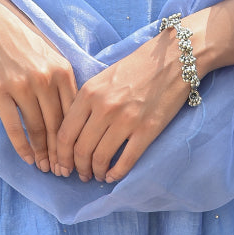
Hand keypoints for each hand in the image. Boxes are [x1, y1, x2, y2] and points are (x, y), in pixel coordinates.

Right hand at [0, 0, 77, 172]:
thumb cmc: (26, 41)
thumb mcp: (53, 55)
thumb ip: (65, 82)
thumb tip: (78, 115)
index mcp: (63, 71)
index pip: (74, 114)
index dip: (76, 140)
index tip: (77, 157)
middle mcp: (45, 80)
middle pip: (56, 126)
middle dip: (60, 153)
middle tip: (62, 172)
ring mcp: (22, 86)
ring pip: (36, 129)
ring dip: (41, 153)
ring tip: (45, 168)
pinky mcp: (0, 92)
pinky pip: (13, 126)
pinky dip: (21, 146)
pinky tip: (27, 157)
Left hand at [55, 29, 188, 183]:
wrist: (172, 58)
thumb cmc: (135, 68)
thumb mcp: (102, 79)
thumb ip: (86, 103)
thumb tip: (72, 134)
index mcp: (89, 93)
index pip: (65, 133)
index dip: (61, 155)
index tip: (62, 165)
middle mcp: (104, 108)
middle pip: (81, 150)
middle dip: (77, 168)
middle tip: (80, 175)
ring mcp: (126, 120)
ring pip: (101, 158)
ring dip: (96, 172)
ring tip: (97, 175)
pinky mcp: (147, 130)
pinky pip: (126, 161)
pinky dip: (116, 174)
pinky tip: (113, 176)